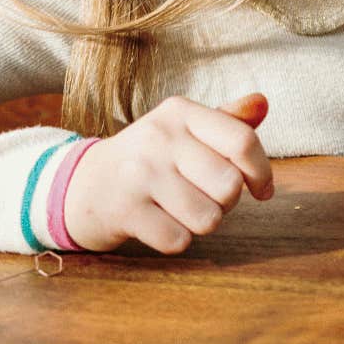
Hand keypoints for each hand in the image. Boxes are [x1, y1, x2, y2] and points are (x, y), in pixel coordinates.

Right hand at [63, 92, 273, 253]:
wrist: (80, 185)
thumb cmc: (149, 159)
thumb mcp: (184, 131)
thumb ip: (227, 121)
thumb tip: (263, 102)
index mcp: (180, 113)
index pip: (242, 141)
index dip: (262, 172)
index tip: (262, 189)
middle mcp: (158, 137)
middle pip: (229, 186)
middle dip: (226, 202)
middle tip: (203, 197)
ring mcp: (138, 173)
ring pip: (208, 218)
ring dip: (201, 223)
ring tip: (179, 209)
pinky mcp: (123, 210)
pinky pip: (178, 240)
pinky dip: (175, 240)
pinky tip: (158, 224)